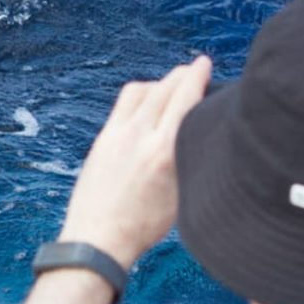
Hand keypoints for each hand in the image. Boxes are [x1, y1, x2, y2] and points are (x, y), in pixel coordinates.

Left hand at [56, 57, 212, 269]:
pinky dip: (140, 94)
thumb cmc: (143, 226)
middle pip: (164, 88)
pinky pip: (124, 103)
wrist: (97, 239)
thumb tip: (204, 134)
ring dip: (160, 82)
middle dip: (181, 75)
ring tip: (171, 85)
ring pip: (141, 90)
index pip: (185, 98)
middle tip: (194, 70)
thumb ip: (191, 158)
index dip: (197, 75)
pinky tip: (147, 101)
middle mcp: (140, 136)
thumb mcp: (181, 195)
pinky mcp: (102, 139)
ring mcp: (117, 135)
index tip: (205, 63)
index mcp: (164, 152)